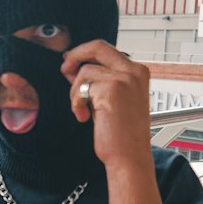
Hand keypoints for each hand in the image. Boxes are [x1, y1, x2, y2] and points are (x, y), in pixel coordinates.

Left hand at [61, 41, 152, 169]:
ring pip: (85, 71)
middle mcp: (134, 72)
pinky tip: (85, 117)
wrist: (129, 156)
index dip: (84, 53)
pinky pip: (81, 87)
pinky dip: (77, 102)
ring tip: (83, 110)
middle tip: (64, 69)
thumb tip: (72, 67)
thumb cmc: (123, 134)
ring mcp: (124, 79)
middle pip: (97, 47)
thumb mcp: (109, 100)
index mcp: (138, 72)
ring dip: (76, 92)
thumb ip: (95, 81)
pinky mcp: (111, 89)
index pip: (107, 49)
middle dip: (75, 55)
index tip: (71, 61)